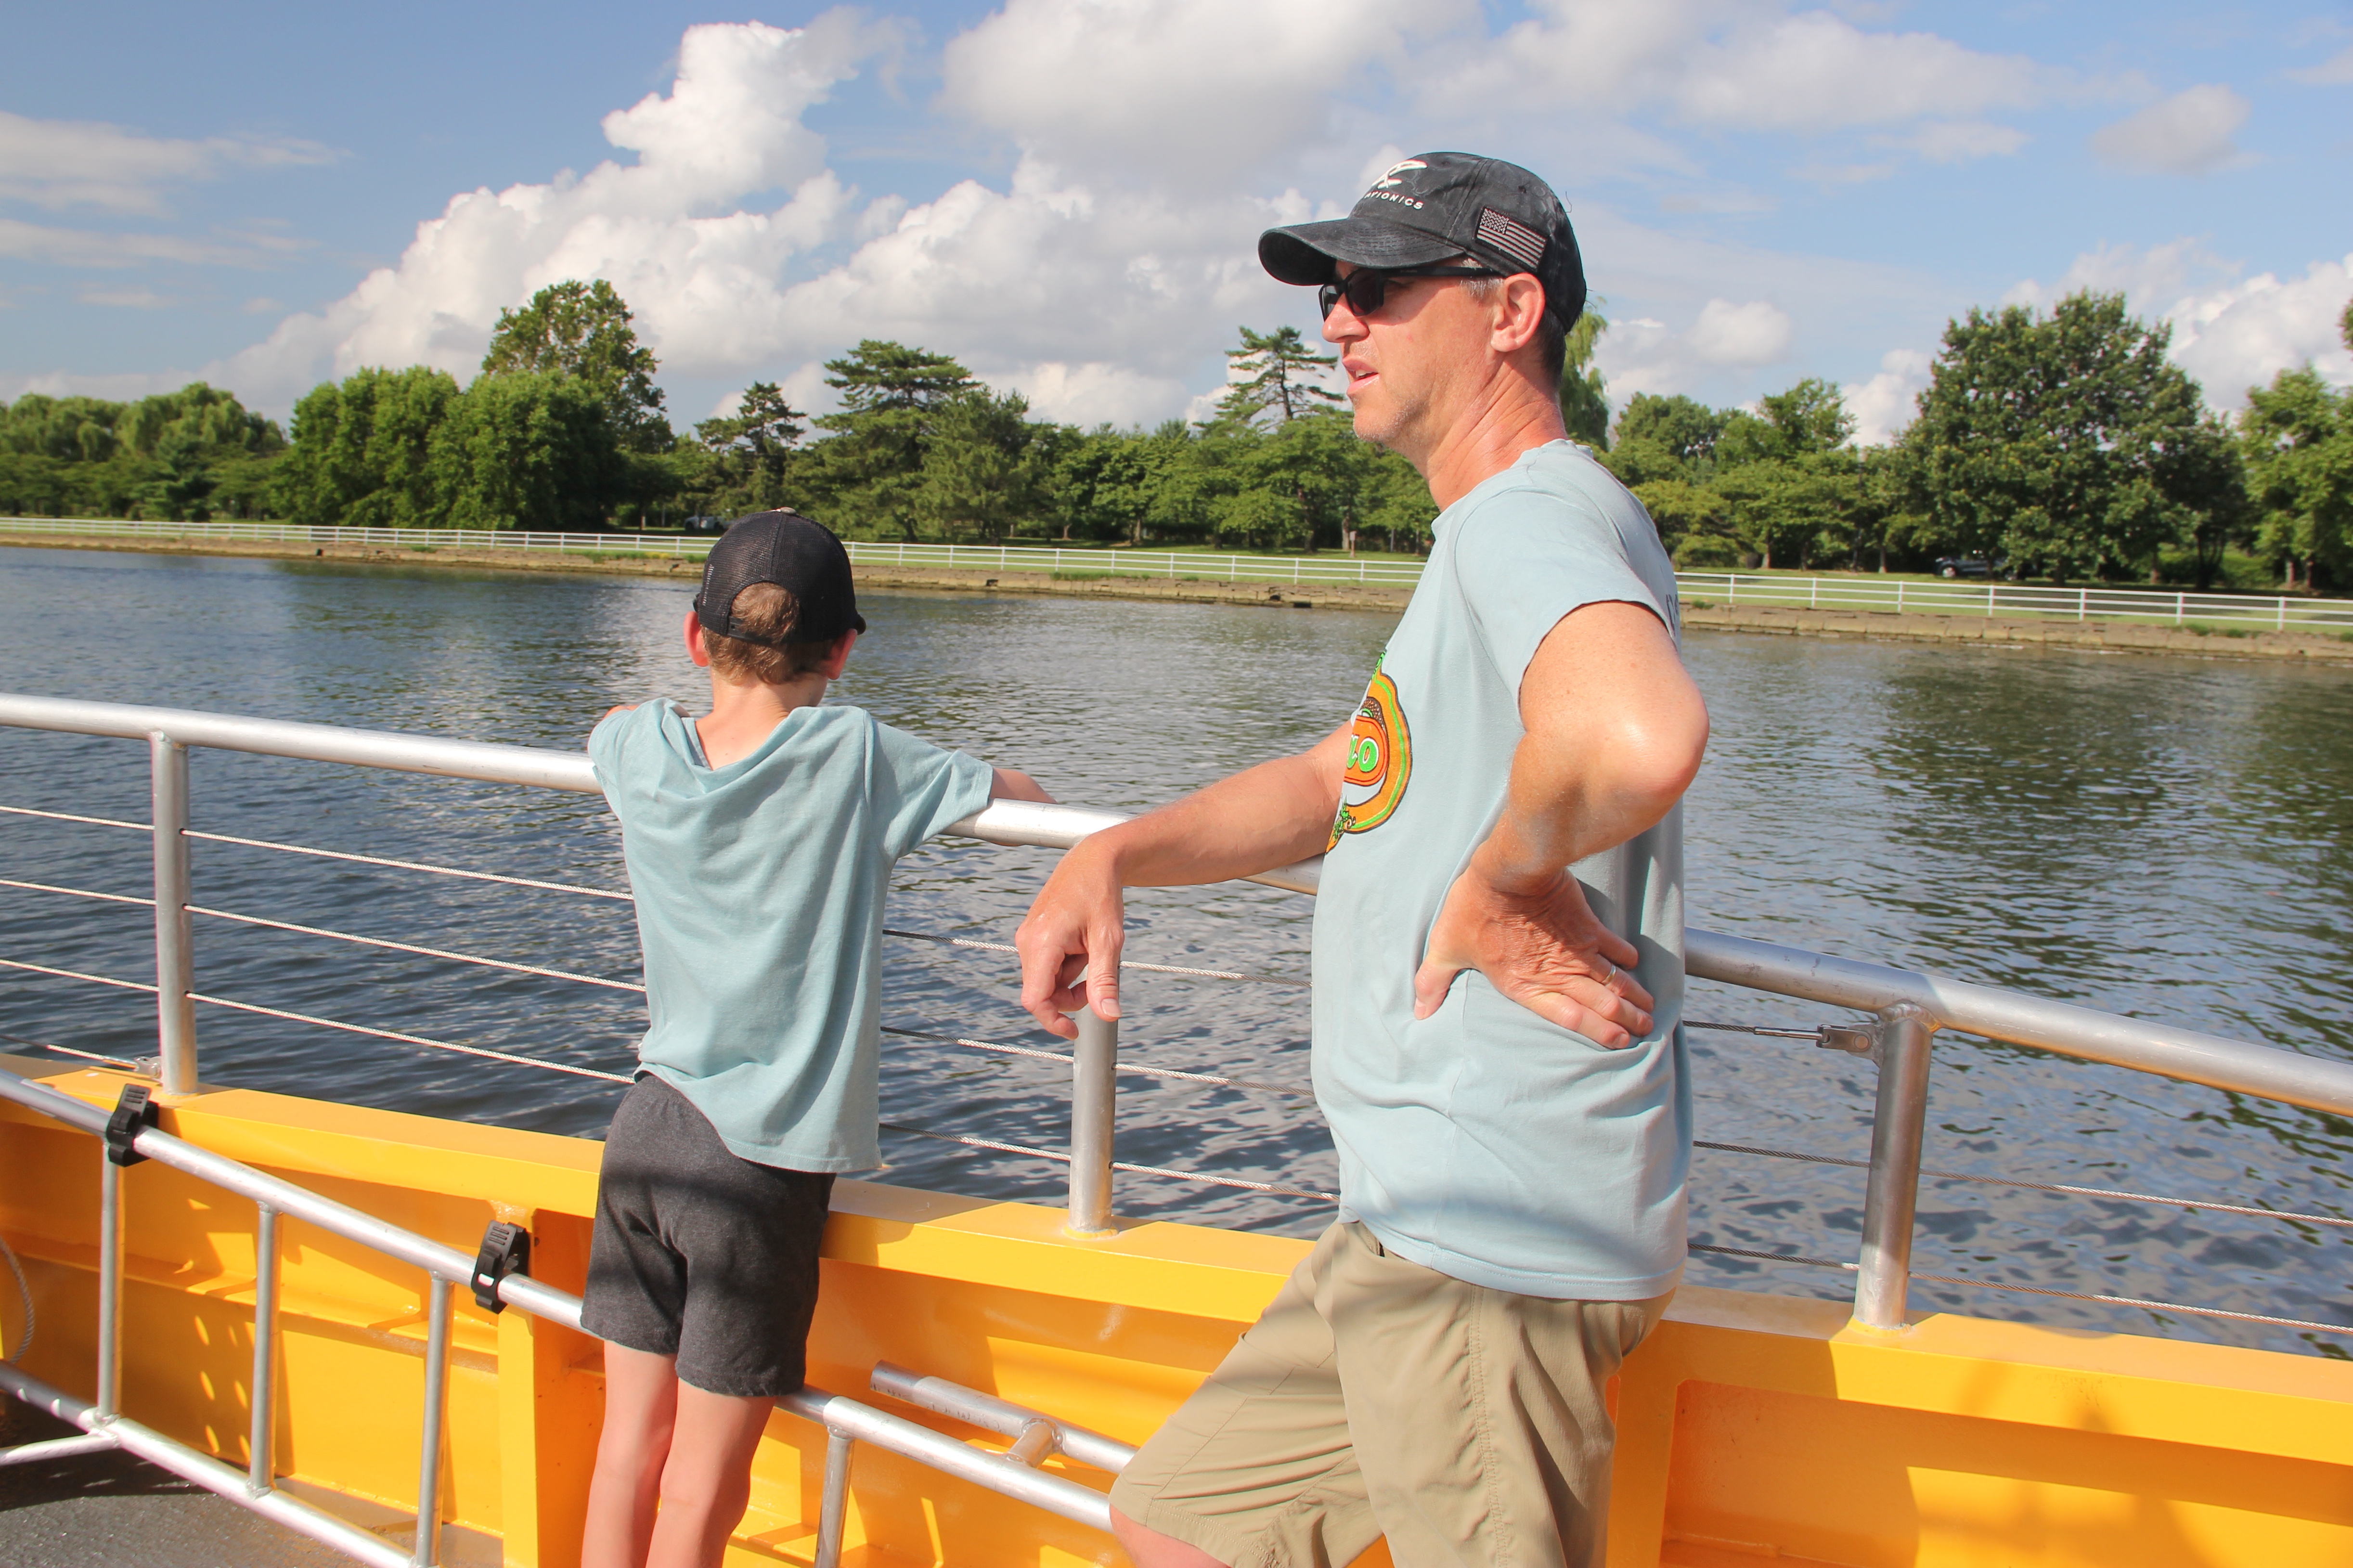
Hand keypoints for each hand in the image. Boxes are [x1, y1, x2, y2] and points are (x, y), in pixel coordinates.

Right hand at [1014, 840, 1124, 1040]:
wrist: (1092, 861)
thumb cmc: (1102, 895)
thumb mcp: (1109, 940)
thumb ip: (1104, 981)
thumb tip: (1109, 1015)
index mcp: (1042, 943)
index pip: (1035, 999)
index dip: (1053, 1021)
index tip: (1074, 1031)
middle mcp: (1026, 942)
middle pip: (1042, 993)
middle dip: (1071, 995)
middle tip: (1099, 974)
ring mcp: (1027, 938)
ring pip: (1046, 980)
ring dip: (1072, 977)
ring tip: (1091, 949)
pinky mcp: (1032, 936)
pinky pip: (1047, 966)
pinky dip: (1067, 965)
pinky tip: (1082, 944)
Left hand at [1411, 863, 1654, 1047]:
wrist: (1507, 869)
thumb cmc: (1474, 908)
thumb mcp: (1446, 946)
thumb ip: (1433, 981)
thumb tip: (1420, 1011)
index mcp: (1524, 985)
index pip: (1568, 1018)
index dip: (1596, 1032)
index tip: (1618, 1042)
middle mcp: (1556, 972)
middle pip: (1600, 1004)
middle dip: (1625, 1020)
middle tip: (1643, 1030)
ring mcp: (1575, 949)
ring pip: (1611, 980)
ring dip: (1632, 996)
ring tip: (1649, 1010)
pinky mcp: (1586, 923)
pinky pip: (1612, 945)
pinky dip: (1625, 958)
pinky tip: (1634, 965)